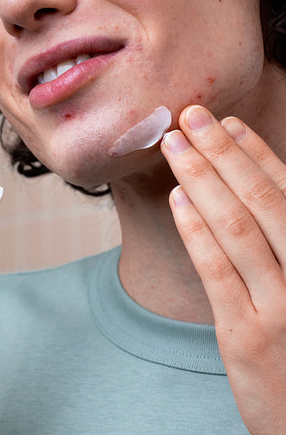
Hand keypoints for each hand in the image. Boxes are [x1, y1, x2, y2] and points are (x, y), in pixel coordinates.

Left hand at [161, 105, 285, 434]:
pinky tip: (176, 199)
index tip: (226, 121)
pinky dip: (195, 229)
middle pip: (259, 199)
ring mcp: (280, 306)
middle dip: (221, 152)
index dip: (254, 152)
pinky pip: (217, 270)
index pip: (285, 191)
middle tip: (189, 115)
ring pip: (235, 227)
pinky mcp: (247, 334)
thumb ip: (282, 242)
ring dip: (200, 178)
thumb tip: (247, 187)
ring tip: (174, 145)